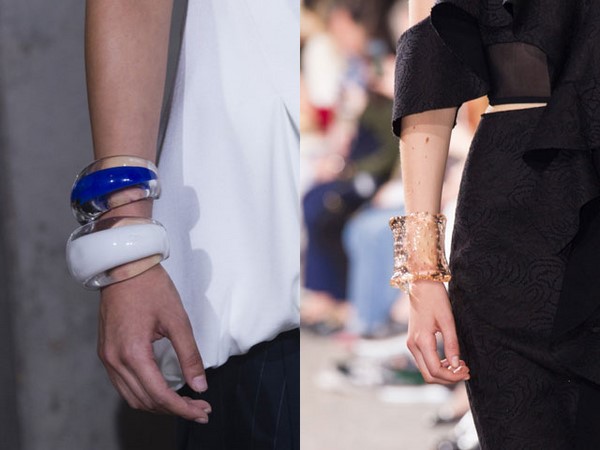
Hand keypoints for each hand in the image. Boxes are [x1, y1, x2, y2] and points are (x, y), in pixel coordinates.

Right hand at [98, 264, 210, 422]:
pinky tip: (161, 389)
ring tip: (184, 404)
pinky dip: (143, 393)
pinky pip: (123, 384)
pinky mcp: (106, 351)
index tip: (203, 412)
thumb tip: (200, 385)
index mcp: (133, 353)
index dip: (183, 408)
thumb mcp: (178, 320)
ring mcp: (107, 357)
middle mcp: (114, 360)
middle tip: (200, 409)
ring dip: (158, 404)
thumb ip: (190, 355)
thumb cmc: (151, 288)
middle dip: (174, 409)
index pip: (160, 395)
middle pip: (145, 401)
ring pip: (132, 396)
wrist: (124, 266)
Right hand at [406, 280, 470, 384]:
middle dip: (448, 377)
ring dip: (443, 372)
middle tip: (465, 371)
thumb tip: (456, 365)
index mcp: (421, 341)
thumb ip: (452, 344)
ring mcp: (411, 343)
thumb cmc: (436, 299)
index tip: (467, 372)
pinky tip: (450, 359)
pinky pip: (424, 360)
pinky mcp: (413, 340)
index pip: (435, 370)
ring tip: (460, 365)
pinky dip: (437, 364)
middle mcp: (413, 345)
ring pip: (426, 369)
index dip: (452, 376)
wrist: (421, 285)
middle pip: (428, 375)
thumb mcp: (447, 321)